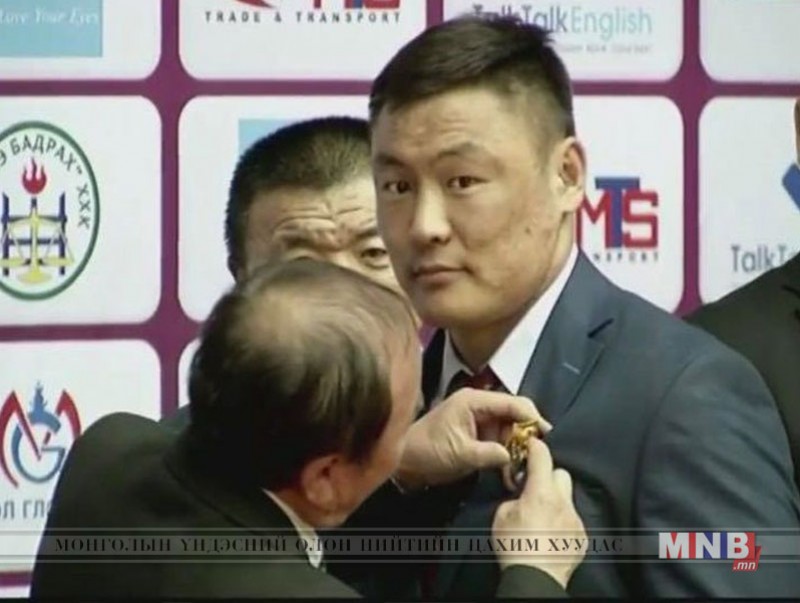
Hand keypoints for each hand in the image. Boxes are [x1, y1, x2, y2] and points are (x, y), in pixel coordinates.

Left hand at [393, 388, 549, 490]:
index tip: (547, 434)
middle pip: (514, 413)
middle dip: (526, 434)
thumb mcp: (460, 454)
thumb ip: (489, 453)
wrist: (406, 463)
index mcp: (473, 400)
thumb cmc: (428, 452)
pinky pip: (500, 439)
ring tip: (523, 466)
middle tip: (537, 454)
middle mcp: (478, 404)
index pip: (512, 402)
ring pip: (509, 428)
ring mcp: (478, 418)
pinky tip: (510, 469)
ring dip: (517, 446)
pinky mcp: (477, 433)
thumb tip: (514, 455)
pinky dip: (506, 452)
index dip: (532, 416)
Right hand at [492, 437, 585, 588]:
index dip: (535, 446)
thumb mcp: (502, 515)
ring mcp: (575, 520)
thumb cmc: (514, 546)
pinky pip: (572, 520)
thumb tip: (521, 496)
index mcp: (541, 492)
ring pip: (568, 499)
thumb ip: (514, 498)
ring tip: (542, 517)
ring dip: (556, 501)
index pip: (542, 456)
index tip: (531, 444)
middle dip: (548, 476)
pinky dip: (562, 522)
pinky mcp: (581, 537)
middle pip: (561, 473)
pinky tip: (550, 534)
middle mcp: (563, 502)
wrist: (534, 578)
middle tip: (535, 488)